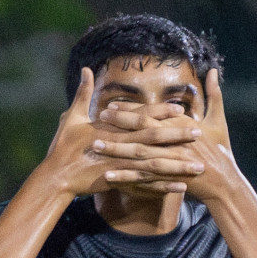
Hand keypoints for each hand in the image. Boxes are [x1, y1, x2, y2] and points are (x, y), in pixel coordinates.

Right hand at [40, 68, 207, 196]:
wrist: (56, 176)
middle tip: (200, 132)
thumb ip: (83, 94)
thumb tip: (86, 70)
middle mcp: (120, 145)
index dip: (162, 112)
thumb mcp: (72, 117)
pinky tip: (182, 188)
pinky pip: (147, 186)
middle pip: (154, 139)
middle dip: (178, 136)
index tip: (182, 108)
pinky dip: (165, 187)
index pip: (142, 117)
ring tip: (199, 167)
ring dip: (178, 166)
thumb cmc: (63, 148)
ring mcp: (121, 165)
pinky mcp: (120, 182)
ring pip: (155, 165)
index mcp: (112, 128)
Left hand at [94, 69, 235, 200]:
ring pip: (139, 153)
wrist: (225, 182)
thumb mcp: (219, 121)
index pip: (152, 113)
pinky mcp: (170, 178)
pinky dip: (126, 176)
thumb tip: (214, 70)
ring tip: (95, 146)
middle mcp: (176, 140)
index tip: (111, 105)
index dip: (130, 109)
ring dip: (116, 149)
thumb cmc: (221, 151)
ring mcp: (172, 160)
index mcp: (184, 124)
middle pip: (143, 129)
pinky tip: (108, 175)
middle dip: (119, 123)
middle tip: (98, 118)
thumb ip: (213, 95)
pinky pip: (143, 178)